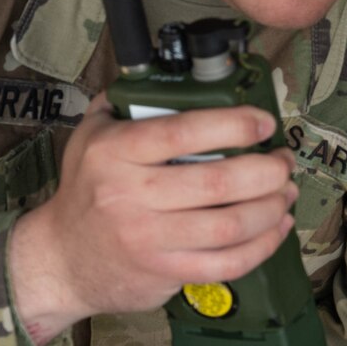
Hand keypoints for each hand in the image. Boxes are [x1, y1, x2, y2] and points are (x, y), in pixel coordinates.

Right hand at [8, 94, 297, 343]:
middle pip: (218, 182)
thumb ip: (127, 102)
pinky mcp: (165, 272)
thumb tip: (176, 73)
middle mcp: (130, 196)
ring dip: (272, 207)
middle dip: (267, 169)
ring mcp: (148, 240)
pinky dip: (263, 245)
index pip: (183, 132)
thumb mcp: (91, 136)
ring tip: (286, 192)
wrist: (60, 260)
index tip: (264, 123)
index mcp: (114, 153)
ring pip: (230, 225)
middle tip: (284, 160)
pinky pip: (227, 263)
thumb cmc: (87, 190)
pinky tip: (276, 227)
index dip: (234, 124)